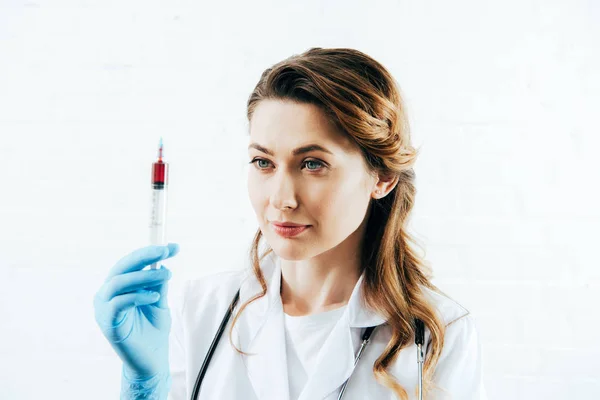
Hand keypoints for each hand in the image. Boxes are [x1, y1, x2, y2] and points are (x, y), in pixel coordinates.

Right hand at [93, 243, 179, 379]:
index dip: (150, 252)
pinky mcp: (108, 323)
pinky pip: (118, 303)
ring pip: (119, 282)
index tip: (173, 247)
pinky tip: (154, 297)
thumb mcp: (159, 300)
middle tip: (165, 251)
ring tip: (166, 275)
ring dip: (144, 275)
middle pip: (122, 267)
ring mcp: (104, 309)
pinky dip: (137, 296)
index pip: (131, 263)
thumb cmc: (153, 330)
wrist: (152, 360)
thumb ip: (158, 283)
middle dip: (145, 256)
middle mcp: (107, 294)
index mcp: (119, 287)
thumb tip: (162, 262)